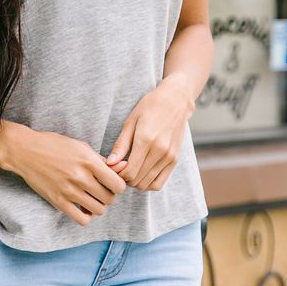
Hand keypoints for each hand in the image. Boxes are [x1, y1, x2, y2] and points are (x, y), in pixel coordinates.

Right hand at [0, 125, 129, 226]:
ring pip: (98, 210)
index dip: (118, 185)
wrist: (26, 151)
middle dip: (109, 196)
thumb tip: (124, 167)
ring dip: (98, 206)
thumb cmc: (55, 145)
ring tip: (92, 198)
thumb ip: (103, 160)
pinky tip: (82, 207)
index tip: (112, 183)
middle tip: (101, 190)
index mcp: (89, 161)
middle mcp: (81, 177)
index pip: (118, 184)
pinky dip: (86, 216)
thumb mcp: (81, 147)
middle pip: (110, 199)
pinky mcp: (58, 202)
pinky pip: (82, 219)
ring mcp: (69, 191)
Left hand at [103, 76, 193, 191]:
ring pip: (148, 185)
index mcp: (146, 140)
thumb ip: (121, 144)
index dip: (118, 174)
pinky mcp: (175, 160)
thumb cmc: (150, 107)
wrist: (176, 100)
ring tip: (130, 170)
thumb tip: (110, 164)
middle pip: (137, 181)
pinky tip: (142, 173)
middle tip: (120, 168)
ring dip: (136, 182)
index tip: (114, 166)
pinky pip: (159, 183)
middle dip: (125, 179)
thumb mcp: (130, 121)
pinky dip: (148, 184)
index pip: (129, 172)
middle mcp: (160, 151)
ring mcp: (169, 157)